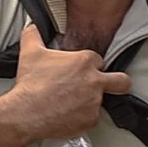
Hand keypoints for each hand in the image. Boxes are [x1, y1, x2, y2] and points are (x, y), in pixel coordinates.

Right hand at [0, 24, 131, 142]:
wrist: (26, 112)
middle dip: (118, 82)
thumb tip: (32, 27)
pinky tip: (69, 114)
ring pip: (102, 100)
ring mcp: (94, 101)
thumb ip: (33, 35)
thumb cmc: (31, 84)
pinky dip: (82, 117)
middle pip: (121, 80)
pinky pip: (91, 118)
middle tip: (109, 85)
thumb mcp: (29, 53)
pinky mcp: (91, 119)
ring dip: (90, 100)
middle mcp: (94, 81)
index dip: (90, 64)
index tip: (81, 69)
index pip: (98, 59)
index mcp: (84, 61)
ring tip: (73, 103)